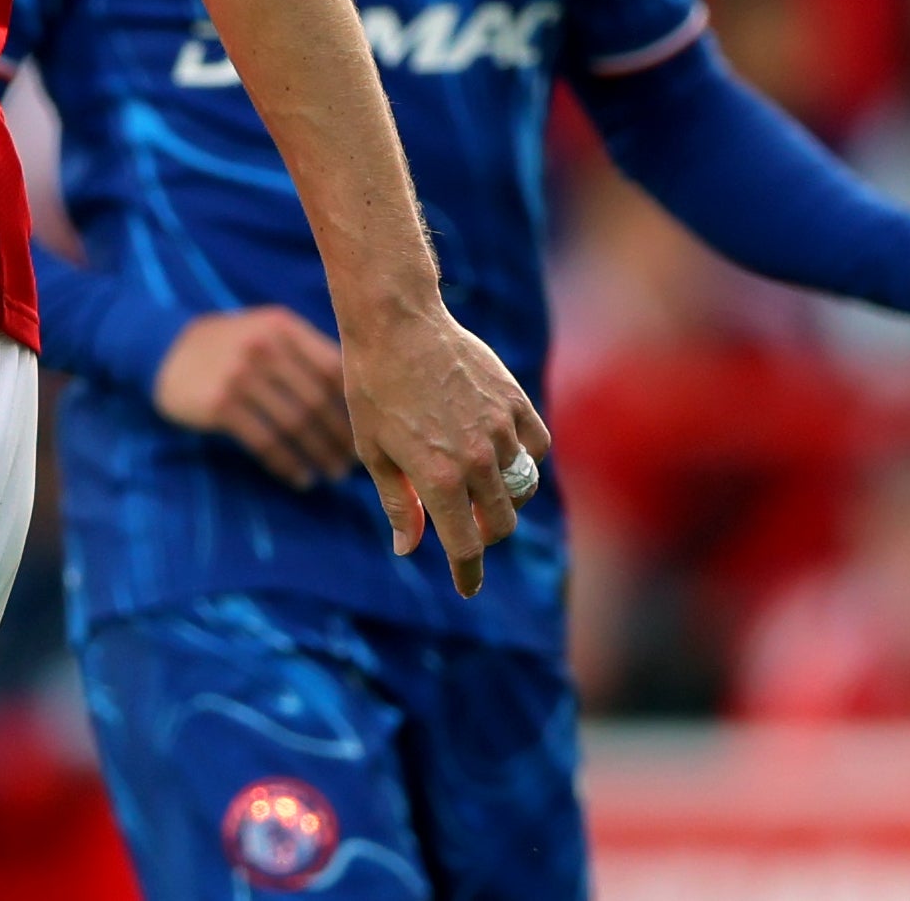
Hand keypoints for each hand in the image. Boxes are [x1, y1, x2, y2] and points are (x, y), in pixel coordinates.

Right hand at [156, 307, 352, 490]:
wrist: (165, 350)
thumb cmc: (231, 345)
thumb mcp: (266, 331)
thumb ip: (306, 352)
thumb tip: (358, 400)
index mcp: (282, 326)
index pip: (332, 368)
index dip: (353, 404)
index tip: (366, 431)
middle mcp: (263, 346)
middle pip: (316, 400)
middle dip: (340, 437)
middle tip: (353, 463)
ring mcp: (239, 375)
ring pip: (294, 424)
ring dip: (319, 454)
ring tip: (332, 474)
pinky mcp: (220, 404)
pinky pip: (264, 442)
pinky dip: (287, 464)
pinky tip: (300, 478)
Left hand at [341, 303, 548, 599]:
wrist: (395, 322)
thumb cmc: (372, 386)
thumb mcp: (373, 450)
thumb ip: (399, 503)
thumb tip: (409, 547)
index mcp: (438, 479)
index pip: (466, 547)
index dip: (468, 573)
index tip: (468, 587)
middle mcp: (477, 460)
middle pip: (500, 523)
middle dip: (483, 535)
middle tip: (465, 528)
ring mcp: (501, 429)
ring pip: (522, 487)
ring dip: (505, 498)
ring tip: (480, 487)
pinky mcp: (516, 401)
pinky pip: (537, 446)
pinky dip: (526, 458)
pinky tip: (503, 452)